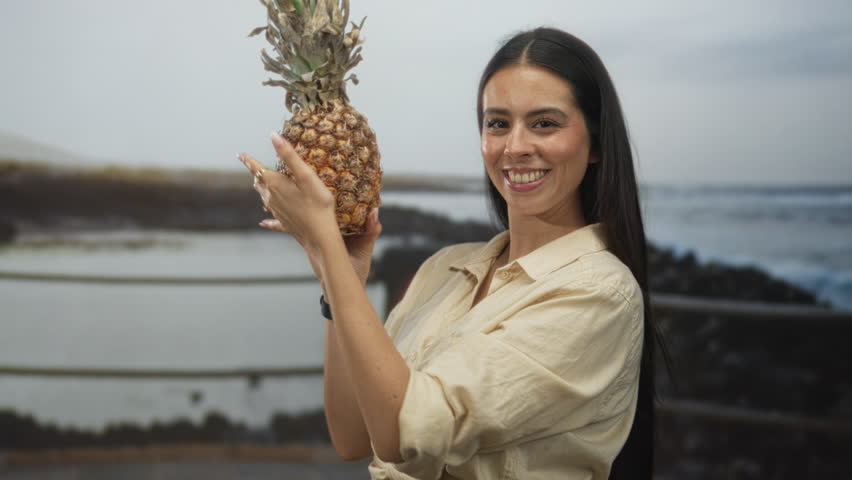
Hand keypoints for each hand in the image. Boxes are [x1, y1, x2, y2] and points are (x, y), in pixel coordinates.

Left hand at [240, 133, 381, 289]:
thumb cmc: (317, 205)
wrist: (320, 237)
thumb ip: (289, 155)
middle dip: (256, 174)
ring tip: (260, 186)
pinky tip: (263, 222)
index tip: (240, 154)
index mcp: (276, 185)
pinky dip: (267, 219)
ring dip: (262, 191)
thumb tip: (273, 136)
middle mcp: (272, 199)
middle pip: (259, 184)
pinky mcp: (284, 224)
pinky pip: (272, 221)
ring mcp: (277, 213)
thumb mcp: (306, 176)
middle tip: (254, 168)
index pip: (257, 169)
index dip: (249, 160)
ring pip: (264, 199)